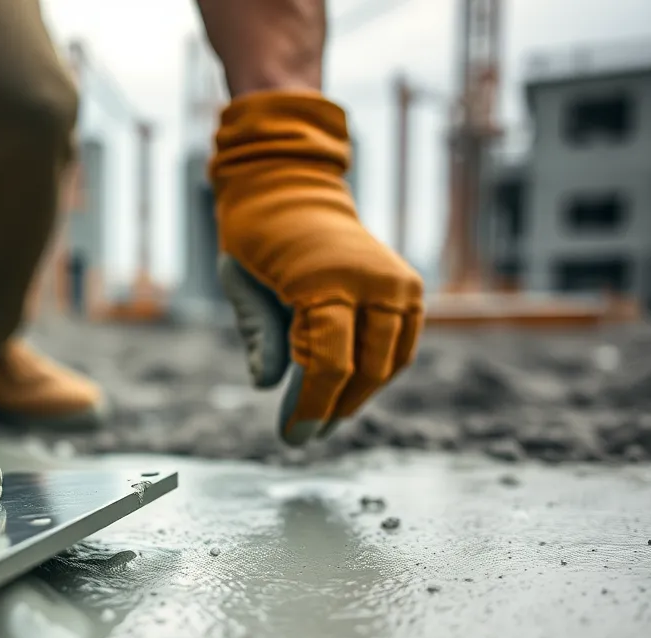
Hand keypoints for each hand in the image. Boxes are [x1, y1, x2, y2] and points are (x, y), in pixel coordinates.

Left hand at [210, 91, 423, 444]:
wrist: (290, 187)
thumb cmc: (256, 239)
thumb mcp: (241, 285)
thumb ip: (259, 337)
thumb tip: (268, 386)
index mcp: (324, 280)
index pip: (328, 366)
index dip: (311, 408)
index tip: (292, 438)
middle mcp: (370, 281)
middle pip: (364, 370)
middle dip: (332, 409)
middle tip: (304, 435)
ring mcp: (396, 282)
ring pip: (389, 363)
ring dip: (358, 396)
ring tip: (325, 415)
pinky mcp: (409, 286)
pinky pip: (403, 345)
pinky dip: (380, 371)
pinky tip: (349, 389)